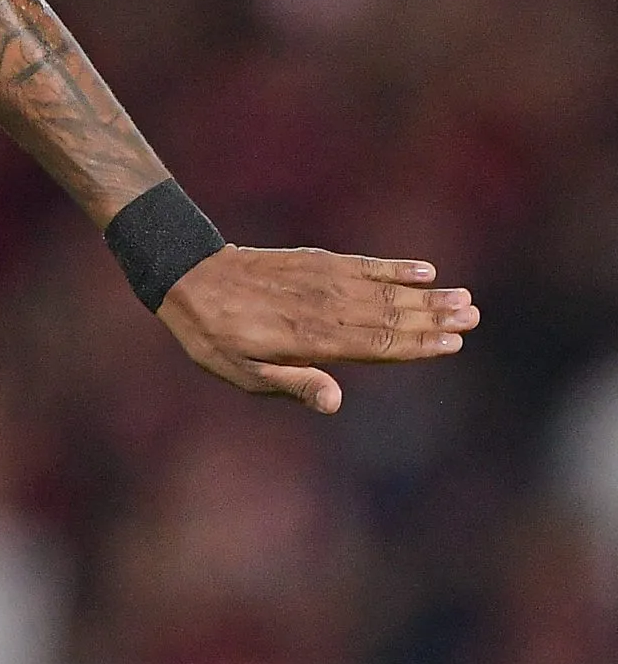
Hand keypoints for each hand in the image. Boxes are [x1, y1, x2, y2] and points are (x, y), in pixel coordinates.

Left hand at [157, 247, 477, 413]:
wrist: (190, 278)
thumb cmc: (216, 337)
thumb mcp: (243, 374)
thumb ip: (294, 385)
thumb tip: (336, 403)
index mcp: (311, 340)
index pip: (376, 345)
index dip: (417, 345)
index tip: (454, 343)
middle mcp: (323, 308)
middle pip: (389, 316)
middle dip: (434, 318)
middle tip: (474, 317)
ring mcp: (320, 281)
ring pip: (383, 290)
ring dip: (425, 294)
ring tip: (463, 297)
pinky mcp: (314, 261)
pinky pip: (361, 264)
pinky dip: (392, 267)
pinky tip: (423, 269)